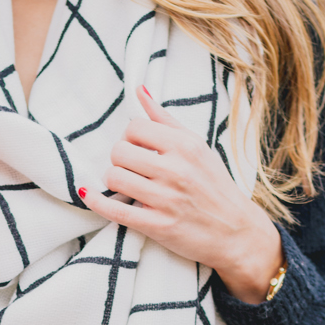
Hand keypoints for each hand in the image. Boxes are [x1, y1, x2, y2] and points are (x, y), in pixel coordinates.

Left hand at [80, 87, 283, 304]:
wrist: (236, 233)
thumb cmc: (215, 187)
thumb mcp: (198, 147)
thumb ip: (166, 120)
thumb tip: (139, 92)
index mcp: (186, 146)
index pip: (134, 128)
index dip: (129, 138)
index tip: (137, 149)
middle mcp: (176, 170)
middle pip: (119, 152)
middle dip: (119, 159)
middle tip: (130, 169)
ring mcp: (166, 200)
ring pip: (114, 178)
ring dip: (113, 180)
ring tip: (125, 184)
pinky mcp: (158, 226)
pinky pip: (114, 210)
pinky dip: (95, 201)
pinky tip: (88, 194)